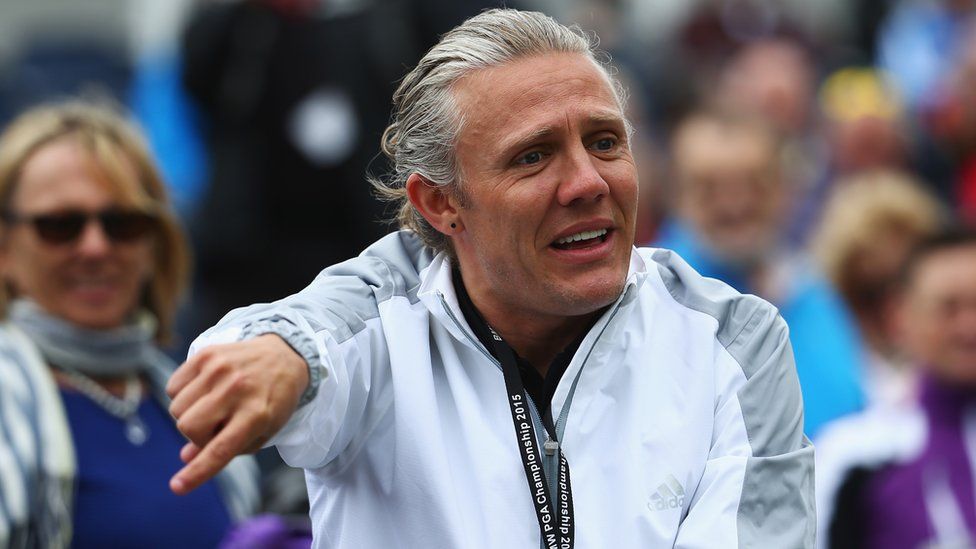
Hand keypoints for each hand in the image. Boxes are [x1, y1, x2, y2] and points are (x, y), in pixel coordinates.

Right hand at [167, 334, 308, 494]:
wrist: (283, 355)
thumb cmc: (271, 400)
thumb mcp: (261, 430)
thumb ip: (227, 449)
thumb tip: (185, 458)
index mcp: (256, 415)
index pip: (220, 449)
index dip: (197, 472)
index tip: (177, 487)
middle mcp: (237, 390)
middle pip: (189, 427)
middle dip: (196, 436)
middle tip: (215, 427)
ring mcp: (220, 369)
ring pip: (177, 408)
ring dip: (189, 414)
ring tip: (213, 406)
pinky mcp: (206, 354)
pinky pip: (173, 386)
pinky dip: (183, 394)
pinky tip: (204, 390)